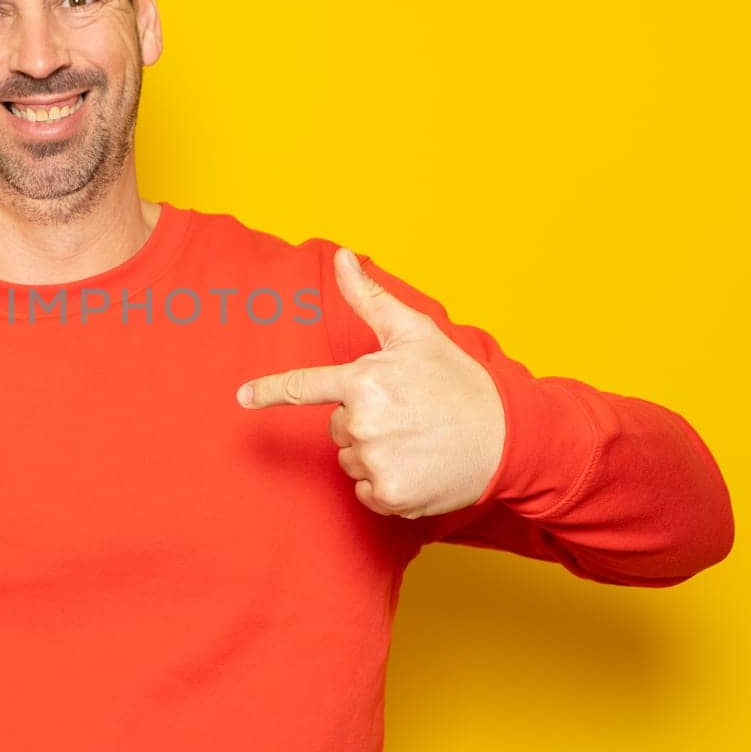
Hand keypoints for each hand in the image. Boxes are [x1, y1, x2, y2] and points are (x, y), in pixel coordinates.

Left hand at [236, 248, 504, 518]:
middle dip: (363, 420)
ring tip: (416, 440)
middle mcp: (364, 422)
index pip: (304, 387)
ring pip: (349, 459)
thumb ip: (370, 298)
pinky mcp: (390, 495)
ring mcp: (376, 461)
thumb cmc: (458, 382)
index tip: (242, 397)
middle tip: (407, 415)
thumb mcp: (416, 334)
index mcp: (365, 380)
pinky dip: (386, 484)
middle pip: (336, 426)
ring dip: (375, 453)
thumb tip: (341, 256)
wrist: (508, 437)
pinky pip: (365, 490)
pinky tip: (417, 467)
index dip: (269, 391)